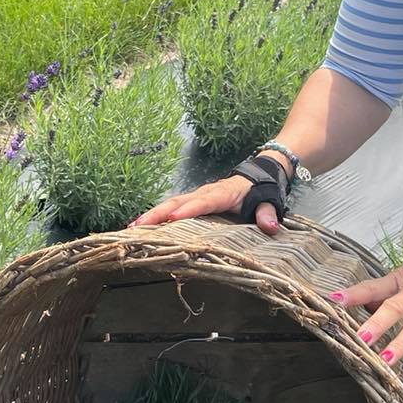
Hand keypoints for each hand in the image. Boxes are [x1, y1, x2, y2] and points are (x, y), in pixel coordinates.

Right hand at [129, 176, 281, 234]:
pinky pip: (173, 208)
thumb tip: (270, 226)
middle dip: (158, 214)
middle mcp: (206, 193)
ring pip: (171, 204)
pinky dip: (157, 217)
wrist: (260, 174)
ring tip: (132, 228)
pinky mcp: (193, 202)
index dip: (189, 209)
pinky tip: (142, 227)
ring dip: (152, 216)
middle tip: (138, 226)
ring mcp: (197, 197)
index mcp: (223, 193)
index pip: (205, 202)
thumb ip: (268, 213)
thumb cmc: (261, 189)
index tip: (173, 217)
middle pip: (178, 202)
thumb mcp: (269, 200)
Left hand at [330, 229, 402, 395]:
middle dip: (376, 323)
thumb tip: (362, 305)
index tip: (333, 301)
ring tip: (385, 362)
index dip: (354, 294)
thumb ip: (388, 291)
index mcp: (402, 279)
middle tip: (359, 339)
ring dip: (400, 345)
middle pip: (394, 307)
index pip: (373, 286)